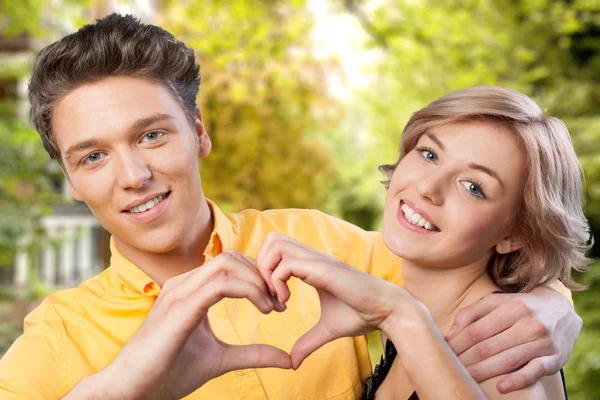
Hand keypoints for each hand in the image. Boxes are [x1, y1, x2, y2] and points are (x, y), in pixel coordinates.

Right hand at [73, 251, 291, 399]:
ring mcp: (180, 291)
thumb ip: (253, 354)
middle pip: (232, 258)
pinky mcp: (180, 306)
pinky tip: (262, 308)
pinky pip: (221, 283)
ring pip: (228, 264)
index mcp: (191, 290)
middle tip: (280, 302)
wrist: (132, 391)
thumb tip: (288, 359)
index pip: (230, 264)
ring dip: (258, 280)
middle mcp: (184, 284)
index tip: (278, 303)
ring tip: (273, 306)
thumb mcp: (221, 359)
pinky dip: (249, 290)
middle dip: (262, 275)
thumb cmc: (168, 373)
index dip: (259, 277)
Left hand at [257, 232, 408, 368]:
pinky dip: (278, 282)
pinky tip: (286, 303)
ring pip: (276, 244)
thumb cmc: (362, 314)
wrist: (387, 311)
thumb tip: (293, 361)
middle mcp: (312, 257)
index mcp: (312, 265)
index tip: (272, 301)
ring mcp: (317, 260)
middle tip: (268, 294)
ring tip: (276, 298)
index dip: (267, 272)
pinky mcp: (322, 269)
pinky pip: (287, 265)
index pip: (277, 250)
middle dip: (261, 266)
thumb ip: (308, 341)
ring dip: (267, 271)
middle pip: (272, 239)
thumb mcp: (327, 329)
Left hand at [445, 286, 580, 392]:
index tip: (445, 352)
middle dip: (467, 359)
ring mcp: (544, 341)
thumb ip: (471, 314)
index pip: (478, 329)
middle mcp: (530, 323)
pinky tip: (501, 387)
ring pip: (509, 360)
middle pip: (490, 346)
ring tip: (467, 378)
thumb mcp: (496, 302)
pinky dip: (518, 380)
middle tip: (452, 368)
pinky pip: (535, 371)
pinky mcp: (555, 358)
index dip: (458, 343)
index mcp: (512, 307)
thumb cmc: (519, 307)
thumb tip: (449, 334)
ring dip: (484, 371)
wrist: (560, 311)